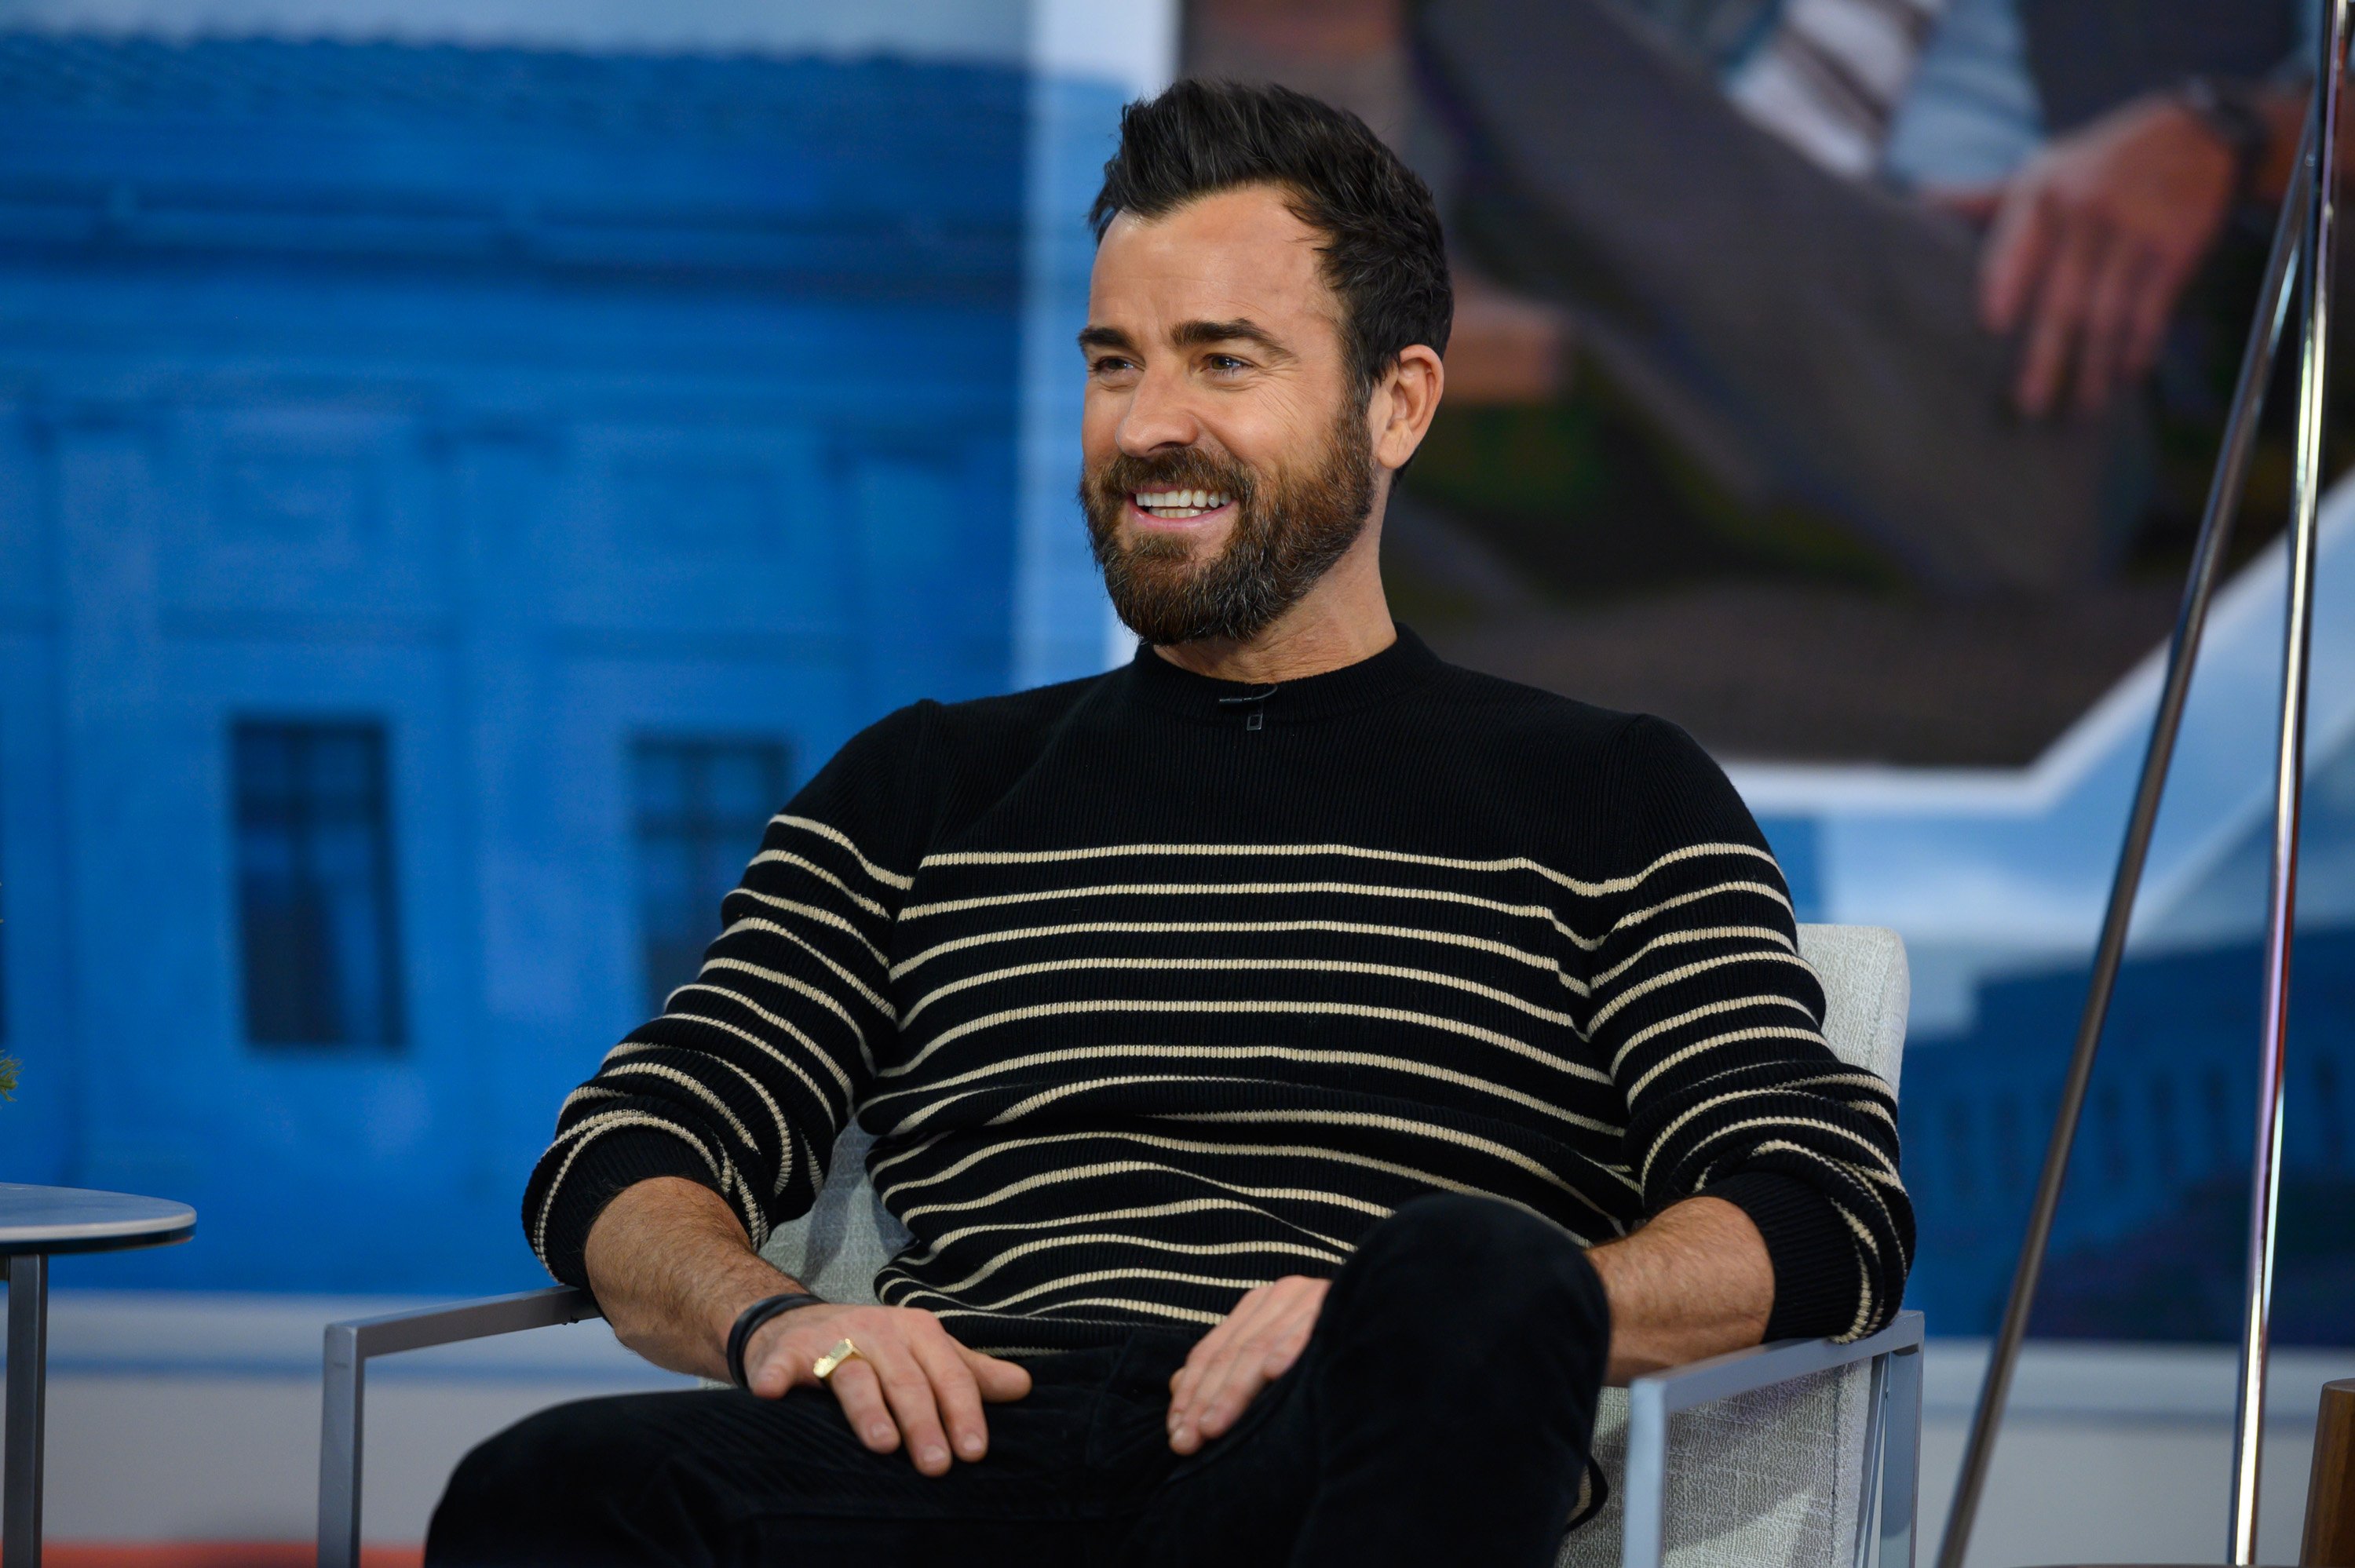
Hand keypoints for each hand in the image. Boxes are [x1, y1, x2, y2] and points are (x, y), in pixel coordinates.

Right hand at [741, 1302, 1031, 1475]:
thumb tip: (1023, 1387)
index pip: (949, 1374)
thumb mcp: (925, 1354)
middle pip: (906, 1380)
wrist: (798, 1322)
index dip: (963, 1413)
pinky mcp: (789, 1350)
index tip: (974, 1451)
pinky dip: (775, 1374)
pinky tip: (770, 1392)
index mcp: (918, 1332)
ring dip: (867, 1409)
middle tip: (936, 1466)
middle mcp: (878, 1331)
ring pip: (854, 1376)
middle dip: (923, 1423)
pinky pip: (782, 1363)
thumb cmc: (874, 1348)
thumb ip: (970, 1374)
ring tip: (882, 1444)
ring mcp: (832, 1339)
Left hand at [1166, 1275, 1329, 1454]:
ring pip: (1257, 1348)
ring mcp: (1309, 1297)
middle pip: (1229, 1352)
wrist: (1392, 1308)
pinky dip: (1286, 1352)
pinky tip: (1271, 1376)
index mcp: (1261, 1303)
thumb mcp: (1271, 1345)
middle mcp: (1280, 1295)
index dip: (1189, 1392)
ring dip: (1232, 1391)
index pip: (1211, 1349)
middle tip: (1187, 1441)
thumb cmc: (1329, 1342)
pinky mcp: (1336, 1305)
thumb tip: (1177, 1385)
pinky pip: (1305, 1332)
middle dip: (1203, 1400)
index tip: (1175, 1433)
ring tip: (1213, 1426)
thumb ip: (1228, 1361)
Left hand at [1927, 94, 2237, 417]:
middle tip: (2027, 404)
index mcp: (2043, 196)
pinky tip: (2124, 377)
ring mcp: (2134, 231)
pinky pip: (2151, 308)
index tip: (1991, 329)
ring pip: (2108, 314)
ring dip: (2093, 366)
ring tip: (2078, 407)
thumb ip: (1985, 198)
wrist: (2192, 133)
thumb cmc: (2097, 162)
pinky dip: (2138, 347)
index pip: (2017, 249)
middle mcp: (2087, 212)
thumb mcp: (2042, 169)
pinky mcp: (2175, 247)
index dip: (2005, 287)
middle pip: (2061, 298)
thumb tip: (1923, 201)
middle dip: (2045, 356)